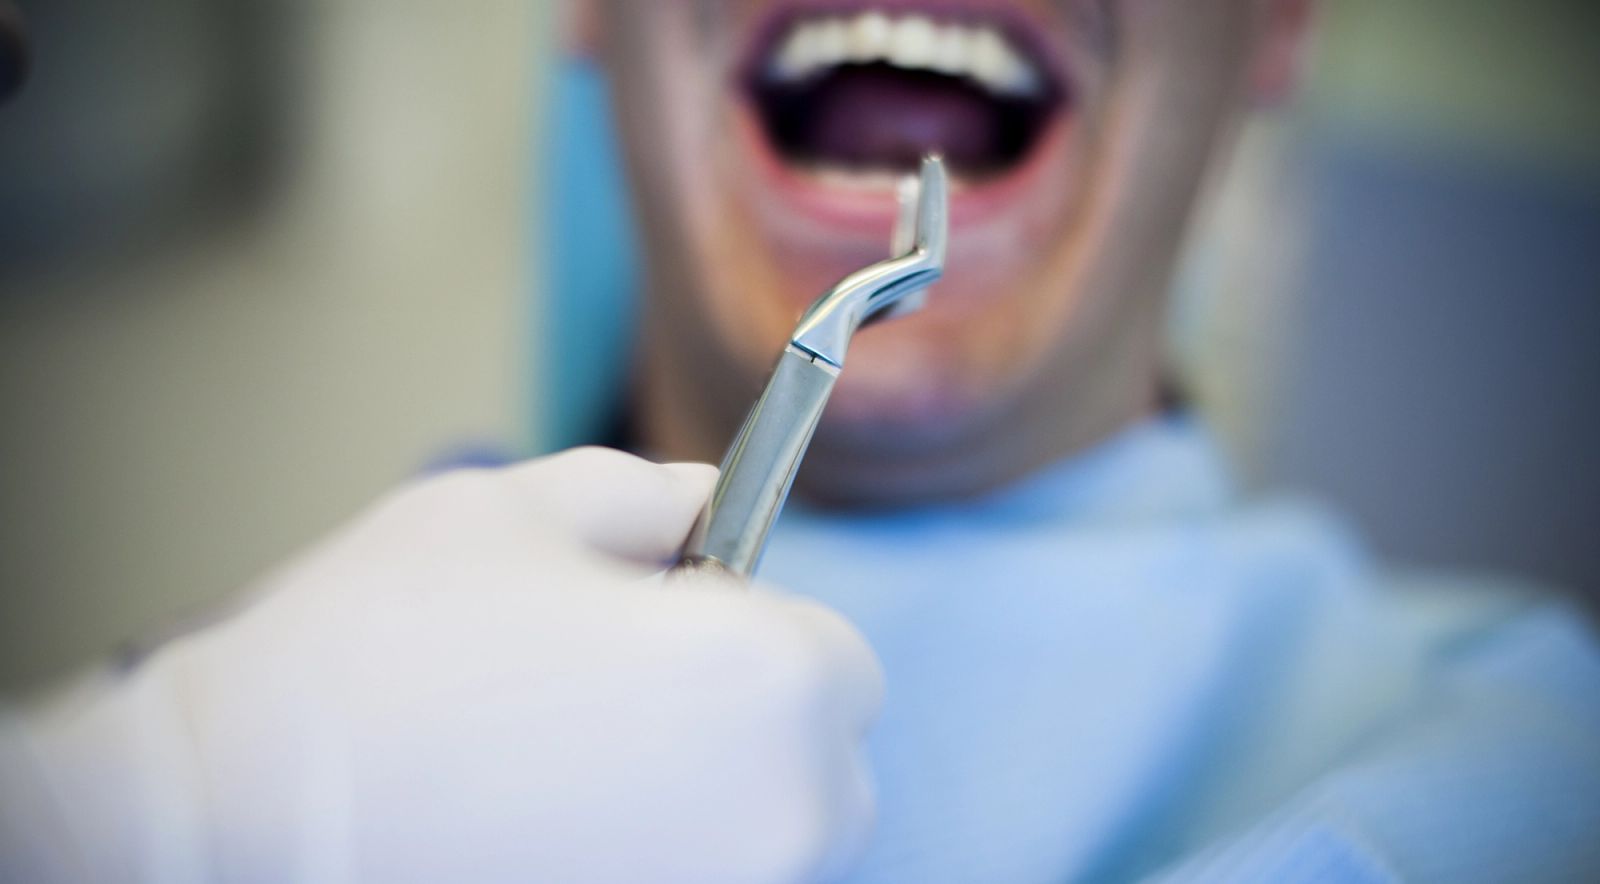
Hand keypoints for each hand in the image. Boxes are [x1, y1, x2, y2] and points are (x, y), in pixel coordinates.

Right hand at [2, 448, 881, 883]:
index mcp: (774, 682)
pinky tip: (561, 829)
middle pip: (821, 766)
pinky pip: (707, 882)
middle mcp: (784, 815)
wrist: (234, 822)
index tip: (676, 635)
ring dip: (710, 800)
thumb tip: (706, 508)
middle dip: (749, 724)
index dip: (755, 638)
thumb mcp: (519, 509)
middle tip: (619, 699)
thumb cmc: (381, 653)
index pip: (838, 664)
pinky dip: (665, 856)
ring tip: (575, 766)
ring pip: (769, 841)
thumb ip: (651, 496)